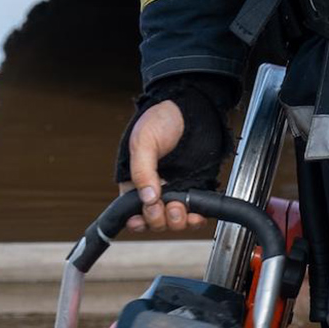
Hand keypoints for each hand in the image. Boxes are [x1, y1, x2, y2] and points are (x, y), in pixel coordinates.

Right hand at [119, 101, 206, 232]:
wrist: (191, 106)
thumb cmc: (161, 118)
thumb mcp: (144, 140)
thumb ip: (142, 170)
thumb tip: (147, 198)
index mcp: (136, 181)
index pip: (132, 211)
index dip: (137, 220)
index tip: (141, 219)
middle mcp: (155, 189)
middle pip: (154, 220)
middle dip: (158, 219)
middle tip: (163, 207)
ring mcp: (176, 190)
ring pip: (173, 221)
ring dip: (175, 221)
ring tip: (179, 208)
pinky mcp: (195, 188)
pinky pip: (195, 212)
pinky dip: (195, 219)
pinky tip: (196, 215)